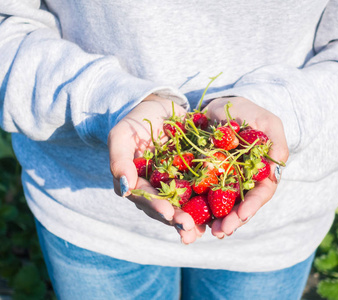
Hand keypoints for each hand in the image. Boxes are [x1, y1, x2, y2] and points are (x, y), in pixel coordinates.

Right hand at [108, 94, 204, 243]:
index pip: (144, 198)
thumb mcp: (121, 136)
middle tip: (189, 228)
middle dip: (177, 220)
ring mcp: (174, 185)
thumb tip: (124, 188)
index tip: (168, 213)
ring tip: (201, 231)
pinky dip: (208, 205)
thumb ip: (119, 160)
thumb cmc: (136, 121)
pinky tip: (218, 215)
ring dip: (192, 220)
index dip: (156, 207)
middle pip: (164, 209)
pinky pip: (200, 193)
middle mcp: (155, 189)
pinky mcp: (192, 178)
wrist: (160, 106)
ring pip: (182, 207)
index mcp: (136, 183)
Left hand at [203, 97, 288, 237]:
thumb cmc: (246, 112)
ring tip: (206, 232)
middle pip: (239, 206)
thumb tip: (278, 167)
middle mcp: (241, 182)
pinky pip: (198, 196)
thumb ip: (276, 142)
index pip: (260, 194)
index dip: (252, 206)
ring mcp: (221, 182)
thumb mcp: (266, 122)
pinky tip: (189, 218)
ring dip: (214, 221)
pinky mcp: (202, 178)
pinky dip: (195, 209)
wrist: (218, 106)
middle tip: (221, 231)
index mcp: (259, 173)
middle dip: (232, 220)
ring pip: (219, 207)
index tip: (242, 215)